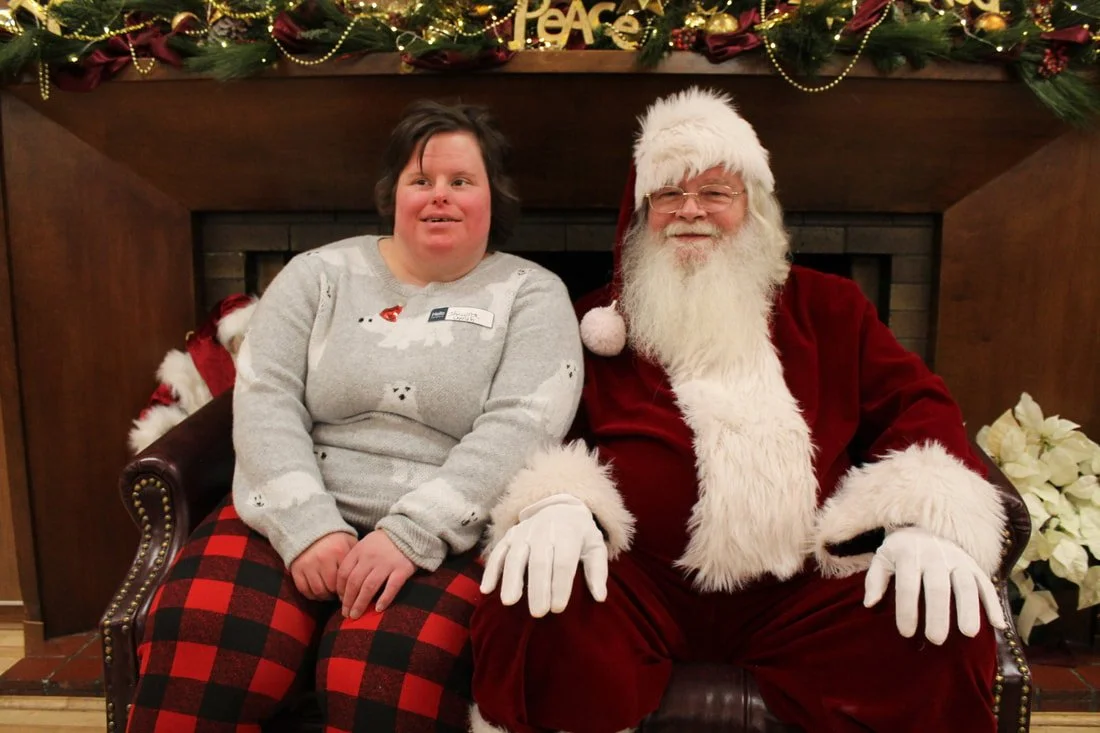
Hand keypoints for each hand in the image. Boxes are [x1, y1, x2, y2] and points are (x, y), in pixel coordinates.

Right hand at [289, 532, 357, 600]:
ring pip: (318, 591)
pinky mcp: (296, 569)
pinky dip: (312, 595)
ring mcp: (308, 564)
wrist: (312, 529)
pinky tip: (319, 592)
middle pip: (332, 588)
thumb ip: (357, 558)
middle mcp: (323, 558)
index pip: (346, 579)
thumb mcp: (350, 543)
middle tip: (340, 594)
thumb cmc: (336, 540)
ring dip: (325, 596)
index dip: (348, 589)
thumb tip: (365, 577)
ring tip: (331, 593)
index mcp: (339, 551)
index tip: (350, 592)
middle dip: (337, 594)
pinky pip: (304, 590)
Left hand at [336, 530, 416, 617]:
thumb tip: (344, 586)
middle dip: (348, 601)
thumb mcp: (366, 544)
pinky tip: (378, 609)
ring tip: (356, 616)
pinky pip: (392, 587)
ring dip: (361, 603)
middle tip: (346, 614)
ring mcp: (387, 563)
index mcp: (359, 550)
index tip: (340, 600)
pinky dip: (384, 599)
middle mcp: (371, 557)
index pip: (343, 573)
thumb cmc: (384, 542)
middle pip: (354, 583)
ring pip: (369, 587)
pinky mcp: (402, 569)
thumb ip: (355, 560)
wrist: (409, 530)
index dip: (339, 589)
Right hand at [480, 494, 607, 617]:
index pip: (563, 562)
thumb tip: (600, 597)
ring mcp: (524, 532)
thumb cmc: (580, 533)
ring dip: (511, 579)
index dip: (560, 585)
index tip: (558, 609)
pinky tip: (486, 589)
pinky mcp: (510, 535)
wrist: (561, 505)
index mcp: (568, 534)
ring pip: (515, 556)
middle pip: (539, 562)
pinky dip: (490, 570)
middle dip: (538, 588)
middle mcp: (544, 531)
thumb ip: (598, 570)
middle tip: (537, 613)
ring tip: (509, 602)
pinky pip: (498, 552)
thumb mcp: (595, 545)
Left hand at [864, 526, 1006, 644]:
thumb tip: (870, 604)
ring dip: (969, 609)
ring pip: (965, 585)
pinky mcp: (975, 564)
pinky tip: (999, 624)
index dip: (907, 610)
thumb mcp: (883, 556)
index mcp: (909, 554)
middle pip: (938, 588)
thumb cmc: (902, 549)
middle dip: (937, 614)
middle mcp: (935, 556)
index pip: (907, 586)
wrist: (927, 523)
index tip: (907, 633)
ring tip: (969, 633)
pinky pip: (987, 584)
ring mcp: (958, 559)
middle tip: (936, 639)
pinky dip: (994, 603)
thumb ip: (875, 579)